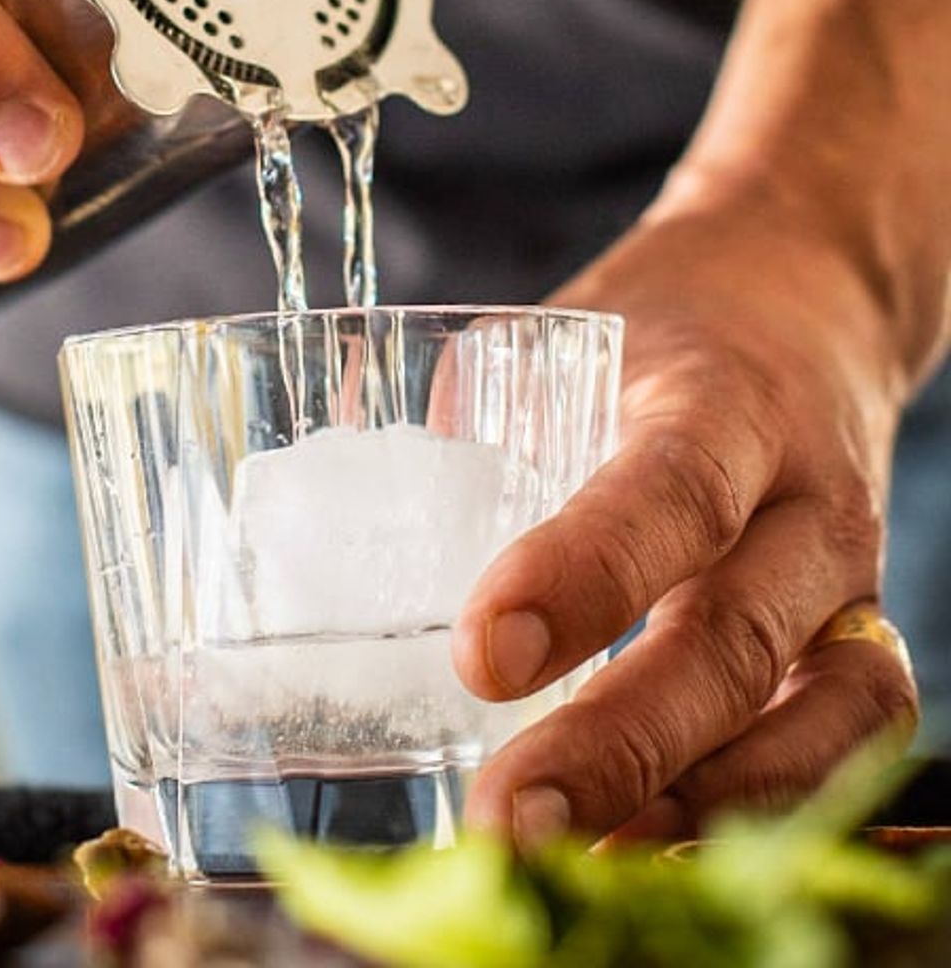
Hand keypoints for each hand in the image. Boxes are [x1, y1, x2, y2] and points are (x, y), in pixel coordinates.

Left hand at [453, 183, 919, 845]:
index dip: (582, 577)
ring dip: (698, 805)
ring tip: (582, 867)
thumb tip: (306, 510)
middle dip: (618, 746)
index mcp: (718, 403)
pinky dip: (767, 805)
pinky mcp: (863, 631)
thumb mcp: (561, 347)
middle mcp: (802, 497)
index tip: (482, 655)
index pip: (666, 493)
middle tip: (506, 821)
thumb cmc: (650, 336)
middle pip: (732, 636)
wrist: (799, 301)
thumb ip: (460, 430)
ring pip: (823, 711)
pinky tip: (660, 844)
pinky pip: (852, 736)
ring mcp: (845, 576)